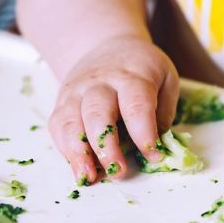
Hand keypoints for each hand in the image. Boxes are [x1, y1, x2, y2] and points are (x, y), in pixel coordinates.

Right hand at [48, 36, 178, 183]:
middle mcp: (100, 82)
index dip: (144, 133)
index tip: (153, 155)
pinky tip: (78, 168)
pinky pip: (58, 127)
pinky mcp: (62, 103)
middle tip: (118, 171)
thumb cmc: (141, 69)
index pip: (136, 105)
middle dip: (106, 146)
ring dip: (78, 152)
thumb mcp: (165, 79)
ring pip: (71, 121)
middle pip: (98, 113)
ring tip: (88, 177)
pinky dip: (66, 149)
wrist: (107, 45)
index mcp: (132, 76)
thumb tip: (157, 147)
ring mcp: (77, 92)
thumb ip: (163, 112)